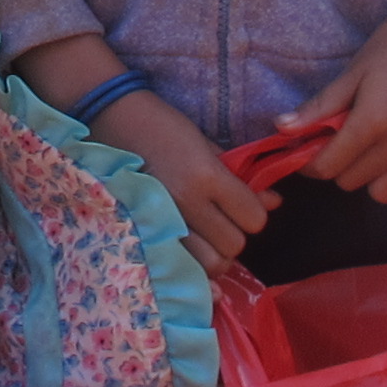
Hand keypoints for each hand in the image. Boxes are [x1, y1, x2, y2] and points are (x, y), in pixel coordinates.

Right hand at [101, 90, 274, 272]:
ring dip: (214, 254)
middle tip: (222, 221)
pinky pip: (180, 267)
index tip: (242, 205)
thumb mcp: (207, 144)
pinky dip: (192, 266)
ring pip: (211, 265)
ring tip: (205, 238)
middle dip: (234, 235)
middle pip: (235, 245)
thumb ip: (240, 177)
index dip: (253, 213)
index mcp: (206, 176)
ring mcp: (163, 222)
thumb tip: (275, 202)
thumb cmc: (163, 125)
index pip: (254, 218)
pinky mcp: (144, 232)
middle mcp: (187, 203)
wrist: (112, 120)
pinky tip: (191, 256)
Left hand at [297, 0, 386, 208]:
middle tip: (343, 145)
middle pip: (351, 181)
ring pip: (384, 195)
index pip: (328, 166)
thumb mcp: (351, 74)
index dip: (310, 164)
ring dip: (370, 179)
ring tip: (371, 155)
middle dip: (338, 166)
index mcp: (372, 121)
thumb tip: (280, 128)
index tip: (310, 153)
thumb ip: (319, 107)